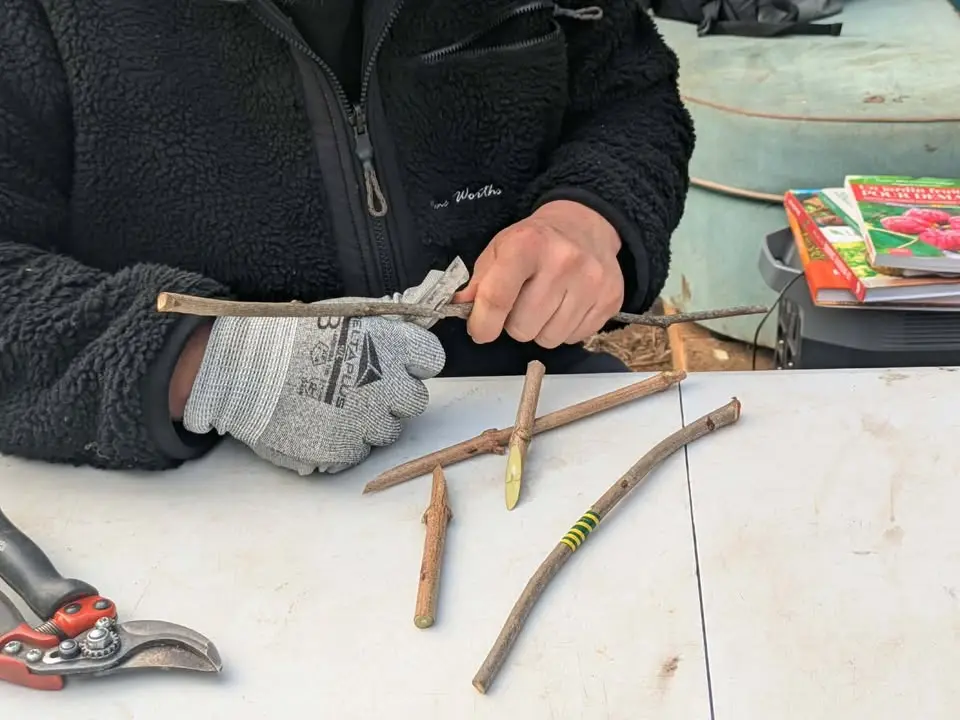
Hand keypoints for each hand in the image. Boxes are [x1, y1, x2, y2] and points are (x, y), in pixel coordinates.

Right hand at [181, 260, 467, 474]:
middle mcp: (389, 385)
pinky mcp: (344, 450)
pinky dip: (343, 442)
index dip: (415, 362)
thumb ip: (382, 328)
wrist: (242, 366)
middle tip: (361, 387)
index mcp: (392, 345)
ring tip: (333, 405)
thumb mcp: (343, 314)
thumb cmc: (287, 333)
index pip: (431, 358)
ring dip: (368, 421)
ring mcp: (368, 422)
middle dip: (393, 396)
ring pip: (388, 431)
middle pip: (414, 400)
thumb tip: (407, 326)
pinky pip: (358, 451)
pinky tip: (319, 422)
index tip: (400, 363)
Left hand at [454, 200, 623, 347]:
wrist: (585, 225)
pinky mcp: (610, 299)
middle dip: (515, 323)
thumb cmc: (535, 241)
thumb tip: (461, 309)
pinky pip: (574, 338)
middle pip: (523, 328)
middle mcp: (563, 261)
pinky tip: (565, 305)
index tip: (480, 330)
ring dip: (540, 328)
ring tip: (544, 304)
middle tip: (520, 304)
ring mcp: (592, 282)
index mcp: (527, 245)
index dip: (482, 324)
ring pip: (549, 339)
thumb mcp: (500, 249)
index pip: (497, 298)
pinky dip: (564, 329)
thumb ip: (478, 282)